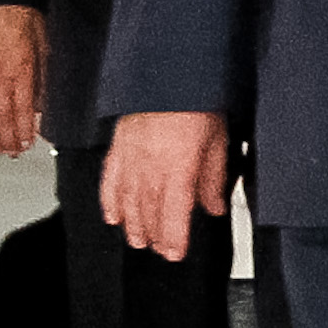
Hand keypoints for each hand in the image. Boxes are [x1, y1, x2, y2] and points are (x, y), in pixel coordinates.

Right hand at [0, 3, 48, 156]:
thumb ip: (43, 78)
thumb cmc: (24, 18)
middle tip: (13, 153)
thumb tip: (42, 104)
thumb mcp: (46, 47)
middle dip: (7, 138)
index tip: (28, 144)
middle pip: (0, 116)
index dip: (23, 131)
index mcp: (20, 68)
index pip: (21, 109)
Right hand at [99, 111, 231, 262]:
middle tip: (159, 251)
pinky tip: (112, 215)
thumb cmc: (195, 101)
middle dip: (154, 235)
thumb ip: (213, 177)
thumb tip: (215, 205)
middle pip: (149, 210)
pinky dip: (109, 201)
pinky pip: (110, 180)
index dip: (174, 237)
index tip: (175, 253)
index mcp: (178, 166)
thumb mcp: (217, 139)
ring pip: (128, 200)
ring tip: (137, 240)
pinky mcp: (118, 146)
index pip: (174, 213)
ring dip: (132, 224)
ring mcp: (131, 157)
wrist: (168, 74)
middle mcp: (151, 166)